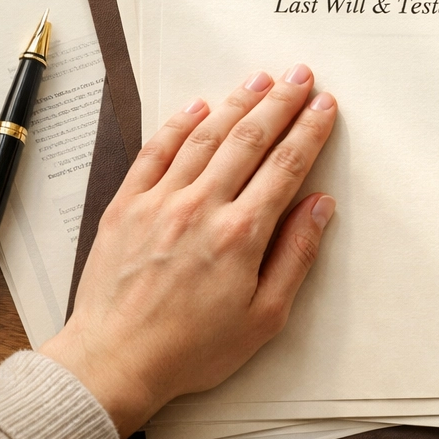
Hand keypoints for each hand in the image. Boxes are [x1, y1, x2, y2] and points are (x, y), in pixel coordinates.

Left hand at [40, 65, 336, 438]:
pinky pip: (156, 151)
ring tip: (261, 79)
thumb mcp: (264, 317)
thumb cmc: (191, 349)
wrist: (114, 361)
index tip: (324, 105)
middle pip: (251, 139)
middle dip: (281, 102)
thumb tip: (320, 206)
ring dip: (237, 102)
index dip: (310, 130)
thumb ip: (296, 255)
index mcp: (241, 234)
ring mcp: (161, 201)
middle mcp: (202, 206)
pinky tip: (198, 106)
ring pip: (206, 136)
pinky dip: (179, 124)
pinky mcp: (127, 205)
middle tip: (301, 76)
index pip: (286, 165)